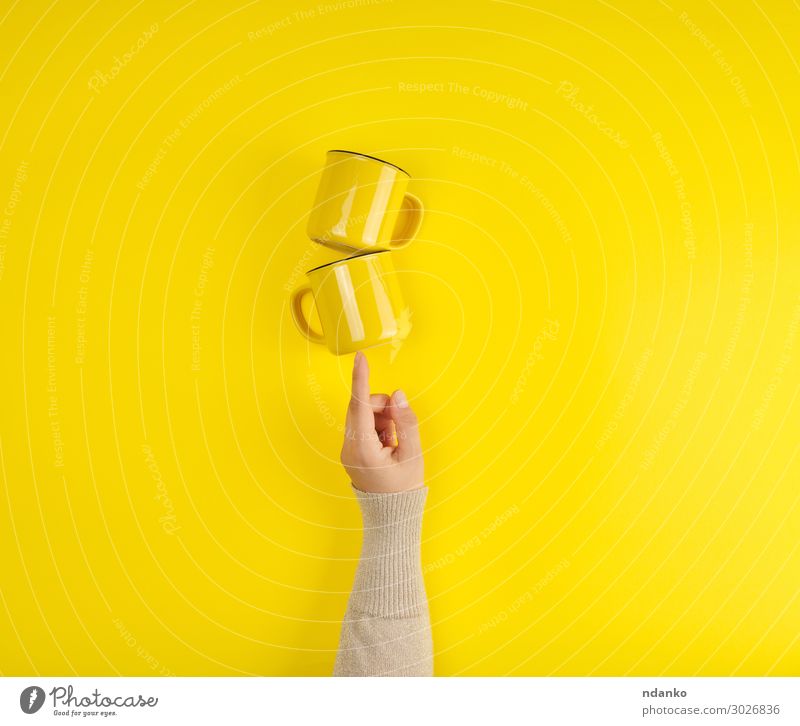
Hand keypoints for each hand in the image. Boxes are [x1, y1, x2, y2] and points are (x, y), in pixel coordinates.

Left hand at [340, 351, 423, 493]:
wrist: (392, 515)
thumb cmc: (404, 487)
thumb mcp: (412, 453)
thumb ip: (406, 421)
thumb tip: (397, 394)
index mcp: (363, 448)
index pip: (359, 405)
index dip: (361, 378)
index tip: (360, 357)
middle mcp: (349, 447)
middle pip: (360, 407)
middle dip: (382, 407)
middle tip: (399, 424)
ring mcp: (347, 449)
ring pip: (362, 415)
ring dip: (382, 418)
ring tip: (395, 440)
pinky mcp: (351, 450)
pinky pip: (363, 426)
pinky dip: (378, 427)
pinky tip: (389, 443)